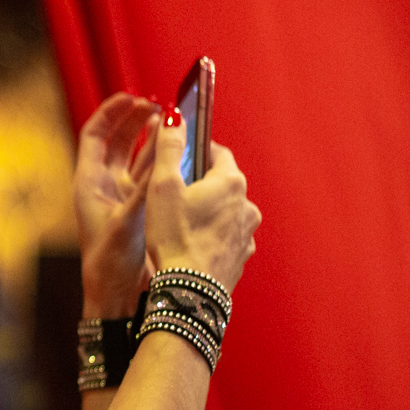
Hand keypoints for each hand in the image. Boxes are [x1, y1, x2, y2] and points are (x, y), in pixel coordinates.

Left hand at [74, 94, 161, 317]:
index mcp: (89, 184)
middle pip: (118, 141)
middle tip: (156, 105)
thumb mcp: (128, 223)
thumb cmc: (110, 265)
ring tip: (171, 122)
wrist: (116, 297)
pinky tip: (178, 152)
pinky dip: (163, 162)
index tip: (130, 96)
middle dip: (136, 121)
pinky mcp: (140, 209)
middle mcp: (104, 186)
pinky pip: (151, 177)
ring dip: (152, 139)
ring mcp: (122, 196)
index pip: (94, 135)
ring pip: (137, 157)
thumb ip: (146, 192)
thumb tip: (163, 160)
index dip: (110, 113)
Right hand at [142, 113, 260, 294]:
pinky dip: (210, 235)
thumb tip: (172, 117)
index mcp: (230, 182)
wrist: (189, 292)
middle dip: (199, 184)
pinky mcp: (241, 256)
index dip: (195, 151)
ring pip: (224, 211)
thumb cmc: (173, 237)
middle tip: (172, 194)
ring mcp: (247, 233)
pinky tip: (189, 244)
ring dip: (206, 211)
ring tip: (178, 223)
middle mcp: (247, 205)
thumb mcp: (162, 186)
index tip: (177, 157)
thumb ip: (168, 147)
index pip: (217, 152)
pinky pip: (225, 236)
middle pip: (221, 182)